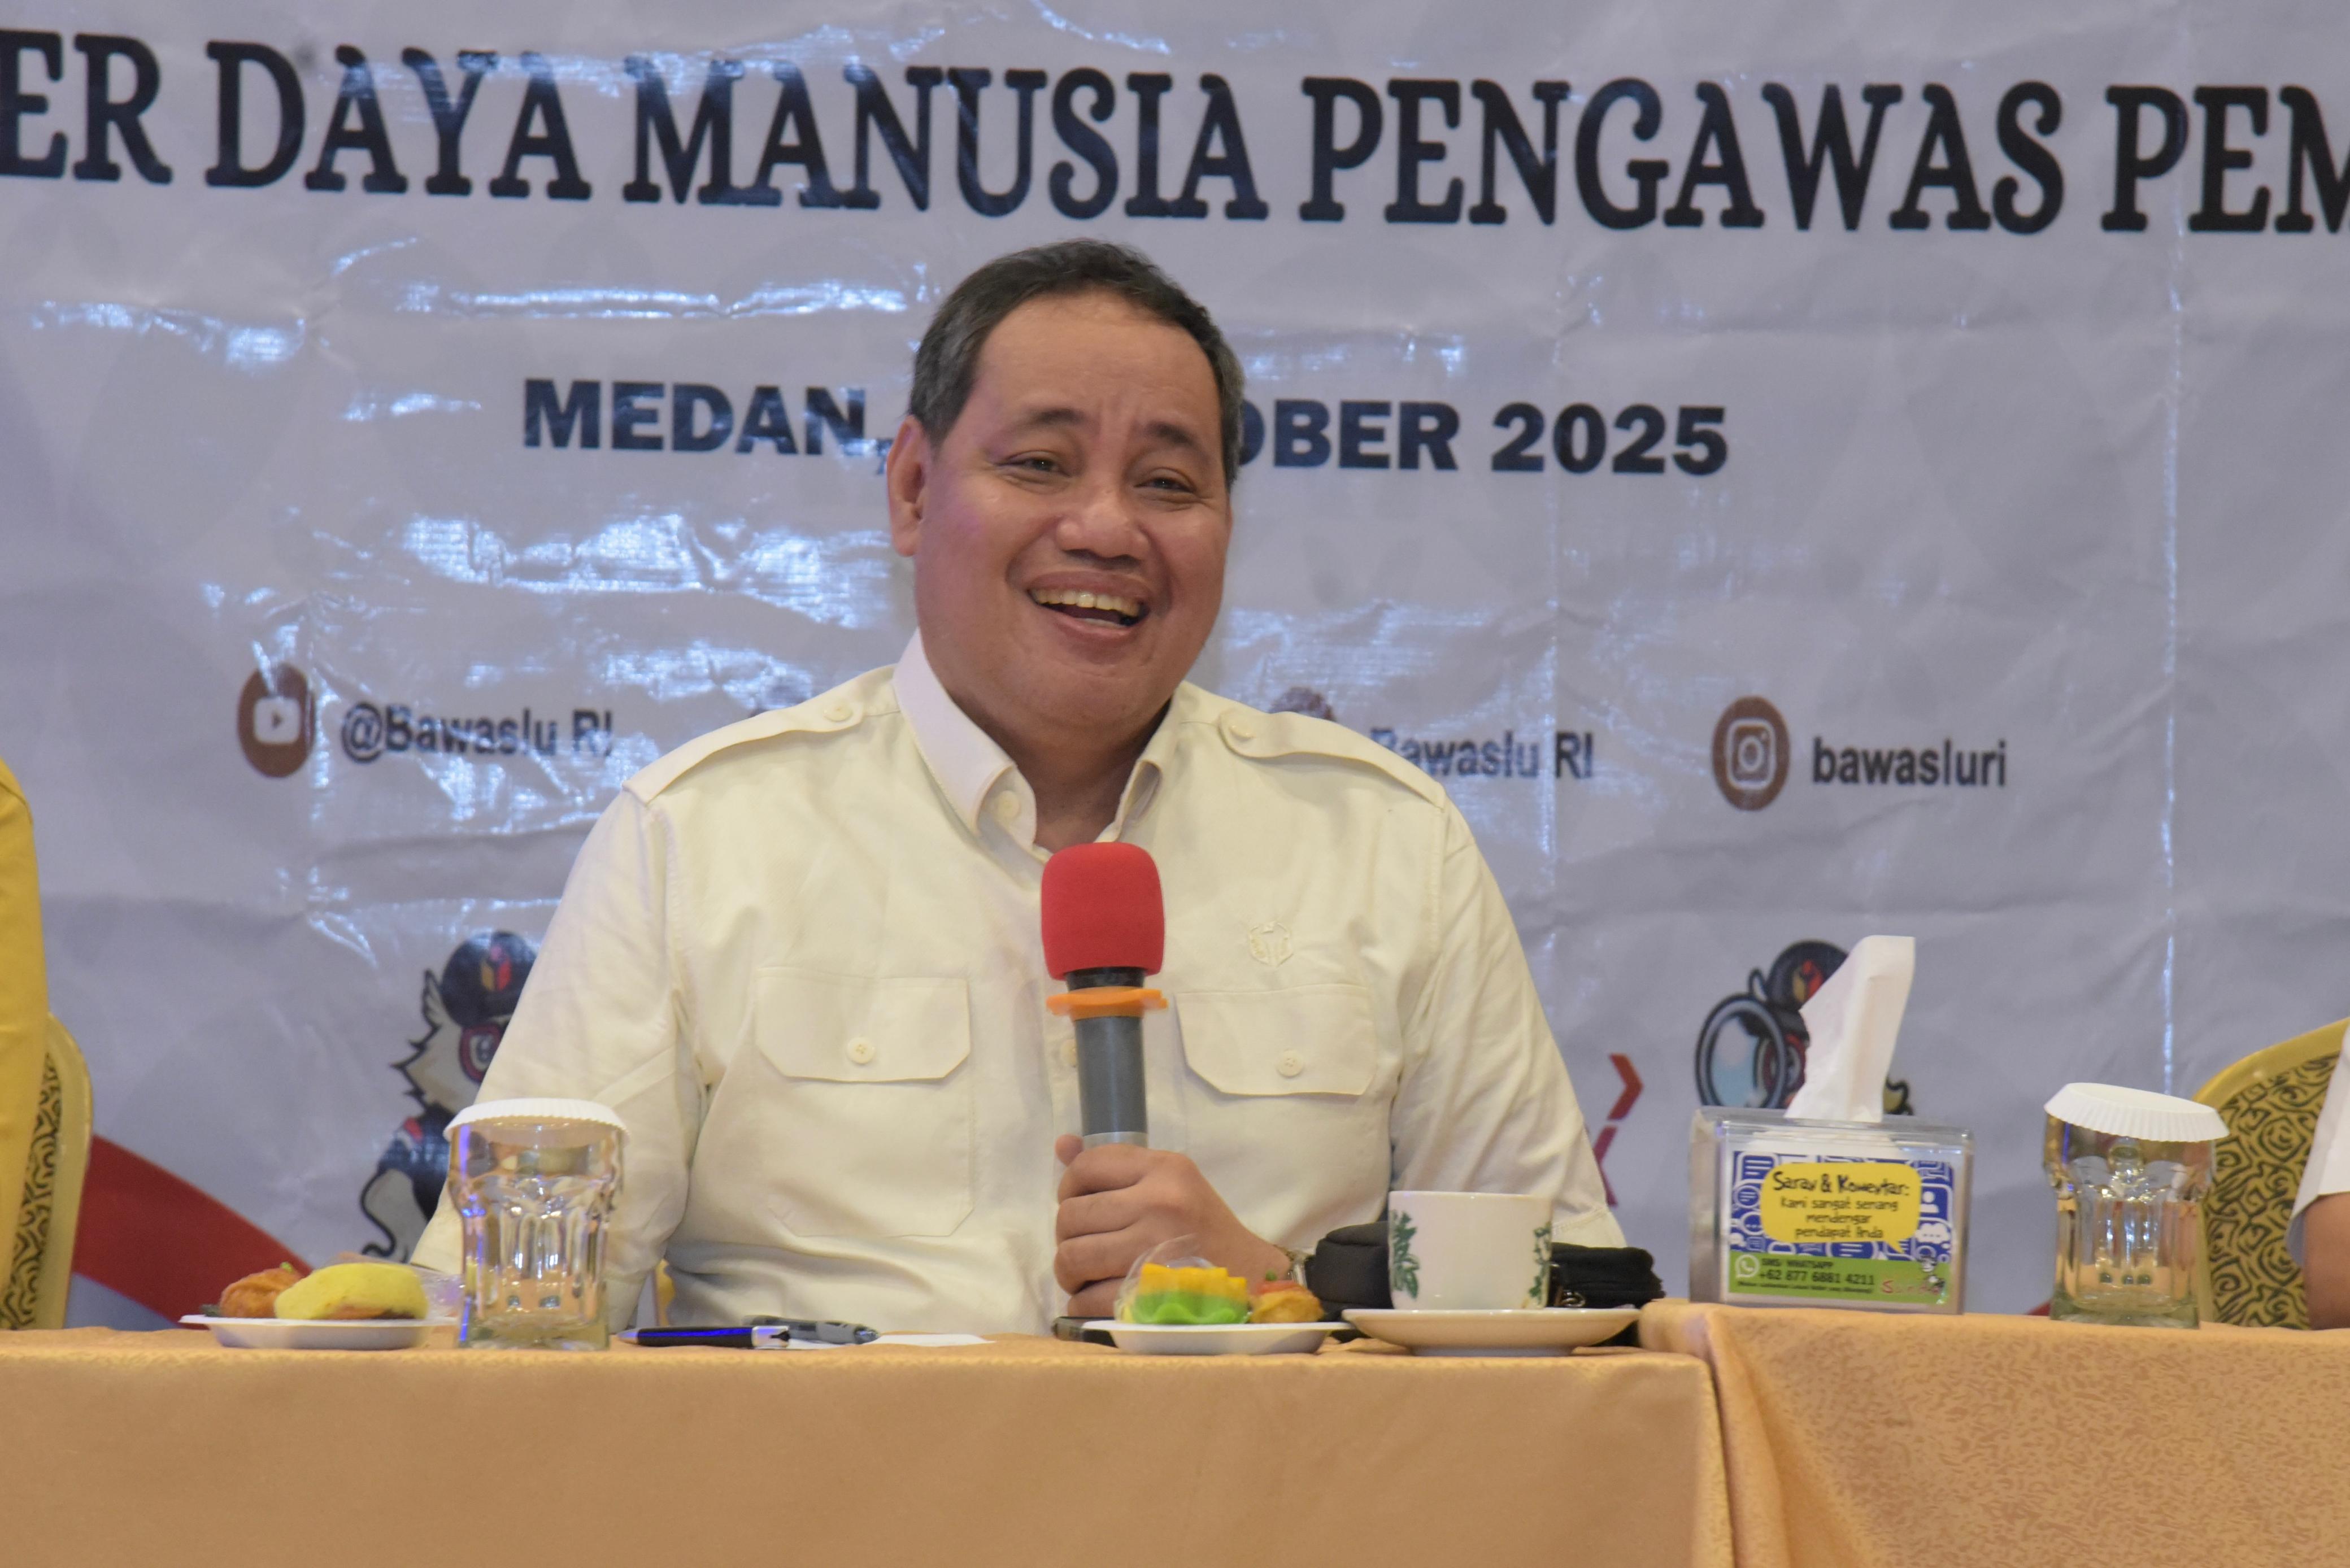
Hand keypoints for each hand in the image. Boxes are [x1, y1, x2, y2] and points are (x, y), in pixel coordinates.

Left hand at [1053, 1136, 1289, 1318]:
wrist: (1253, 1281)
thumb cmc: (1205, 1231)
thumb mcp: (1171, 1184)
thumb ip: (1118, 1166)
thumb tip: (1062, 1144)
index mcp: (1165, 1169)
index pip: (1086, 1166)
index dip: (1069, 1188)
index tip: (1081, 1206)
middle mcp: (1160, 1203)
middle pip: (1071, 1216)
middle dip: (1068, 1237)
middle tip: (1085, 1248)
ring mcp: (1154, 1249)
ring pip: (1072, 1257)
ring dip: (1070, 1273)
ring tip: (1088, 1276)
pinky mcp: (1149, 1294)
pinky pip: (1086, 1299)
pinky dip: (1083, 1304)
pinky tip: (1099, 1299)